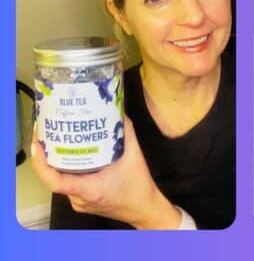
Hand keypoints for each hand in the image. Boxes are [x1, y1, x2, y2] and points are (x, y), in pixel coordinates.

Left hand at [31, 116, 180, 228]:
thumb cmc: (139, 187)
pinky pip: (67, 185)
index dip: (41, 164)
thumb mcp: (135, 156)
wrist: (144, 209)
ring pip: (59, 181)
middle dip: (45, 156)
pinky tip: (68, 157)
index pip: (55, 181)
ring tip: (54, 141)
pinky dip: (65, 170)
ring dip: (54, 163)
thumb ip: (127, 133)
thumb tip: (118, 113)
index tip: (38, 144)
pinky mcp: (81, 201)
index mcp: (90, 189)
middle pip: (53, 177)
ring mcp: (78, 202)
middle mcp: (79, 198)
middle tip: (45, 133)